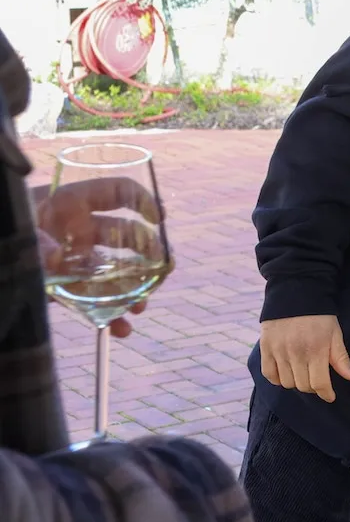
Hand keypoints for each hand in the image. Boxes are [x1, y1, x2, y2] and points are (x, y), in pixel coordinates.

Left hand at [32, 181, 159, 338]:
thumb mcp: (15, 232)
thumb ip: (35, 243)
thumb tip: (59, 257)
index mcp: (69, 202)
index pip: (118, 192)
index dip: (143, 200)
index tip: (160, 220)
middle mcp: (77, 228)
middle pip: (125, 234)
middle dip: (146, 253)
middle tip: (161, 270)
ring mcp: (72, 257)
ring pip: (113, 271)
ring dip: (132, 290)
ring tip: (141, 308)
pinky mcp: (63, 285)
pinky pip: (93, 298)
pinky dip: (108, 314)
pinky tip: (119, 329)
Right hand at [260, 315, 349, 402]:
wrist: (296, 293)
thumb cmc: (320, 315)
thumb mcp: (335, 333)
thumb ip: (341, 358)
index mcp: (316, 349)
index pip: (319, 383)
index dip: (326, 393)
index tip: (330, 396)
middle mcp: (295, 353)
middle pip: (303, 385)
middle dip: (313, 387)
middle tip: (317, 381)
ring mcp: (278, 351)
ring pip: (286, 383)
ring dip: (296, 383)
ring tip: (302, 374)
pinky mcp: (266, 348)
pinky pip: (269, 374)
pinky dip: (277, 378)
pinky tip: (286, 372)